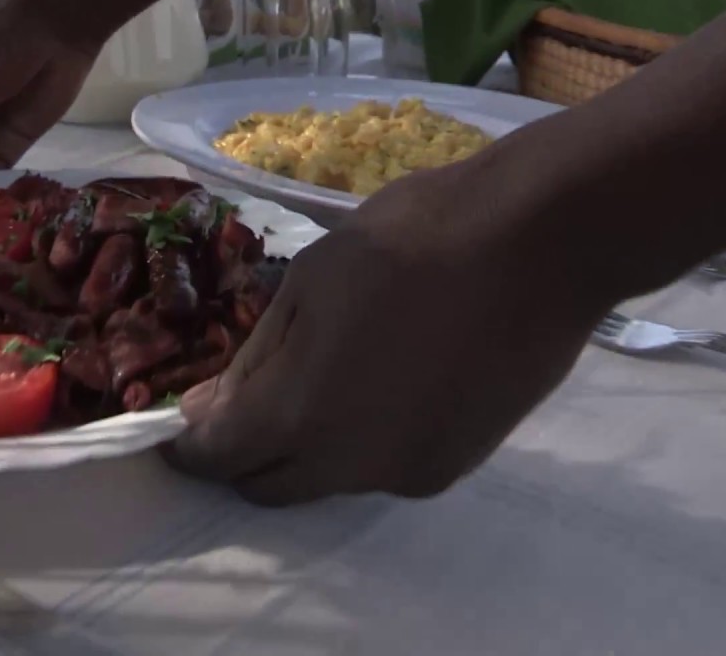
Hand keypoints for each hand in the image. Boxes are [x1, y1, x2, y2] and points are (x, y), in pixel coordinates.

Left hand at [165, 145, 614, 505]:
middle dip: (246, 454)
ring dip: (309, 449)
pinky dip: (365, 444)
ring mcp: (406, 473)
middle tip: (250, 400)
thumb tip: (207, 414)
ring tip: (335, 378)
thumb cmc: (411, 239)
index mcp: (298, 414)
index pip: (218, 458)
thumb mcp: (310, 282)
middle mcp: (347, 466)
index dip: (191, 446)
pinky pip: (383, 469)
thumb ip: (254, 361)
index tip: (186, 423)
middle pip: (269, 486)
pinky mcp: (455, 467)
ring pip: (328, 482)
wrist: (540, 244)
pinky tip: (391, 385)